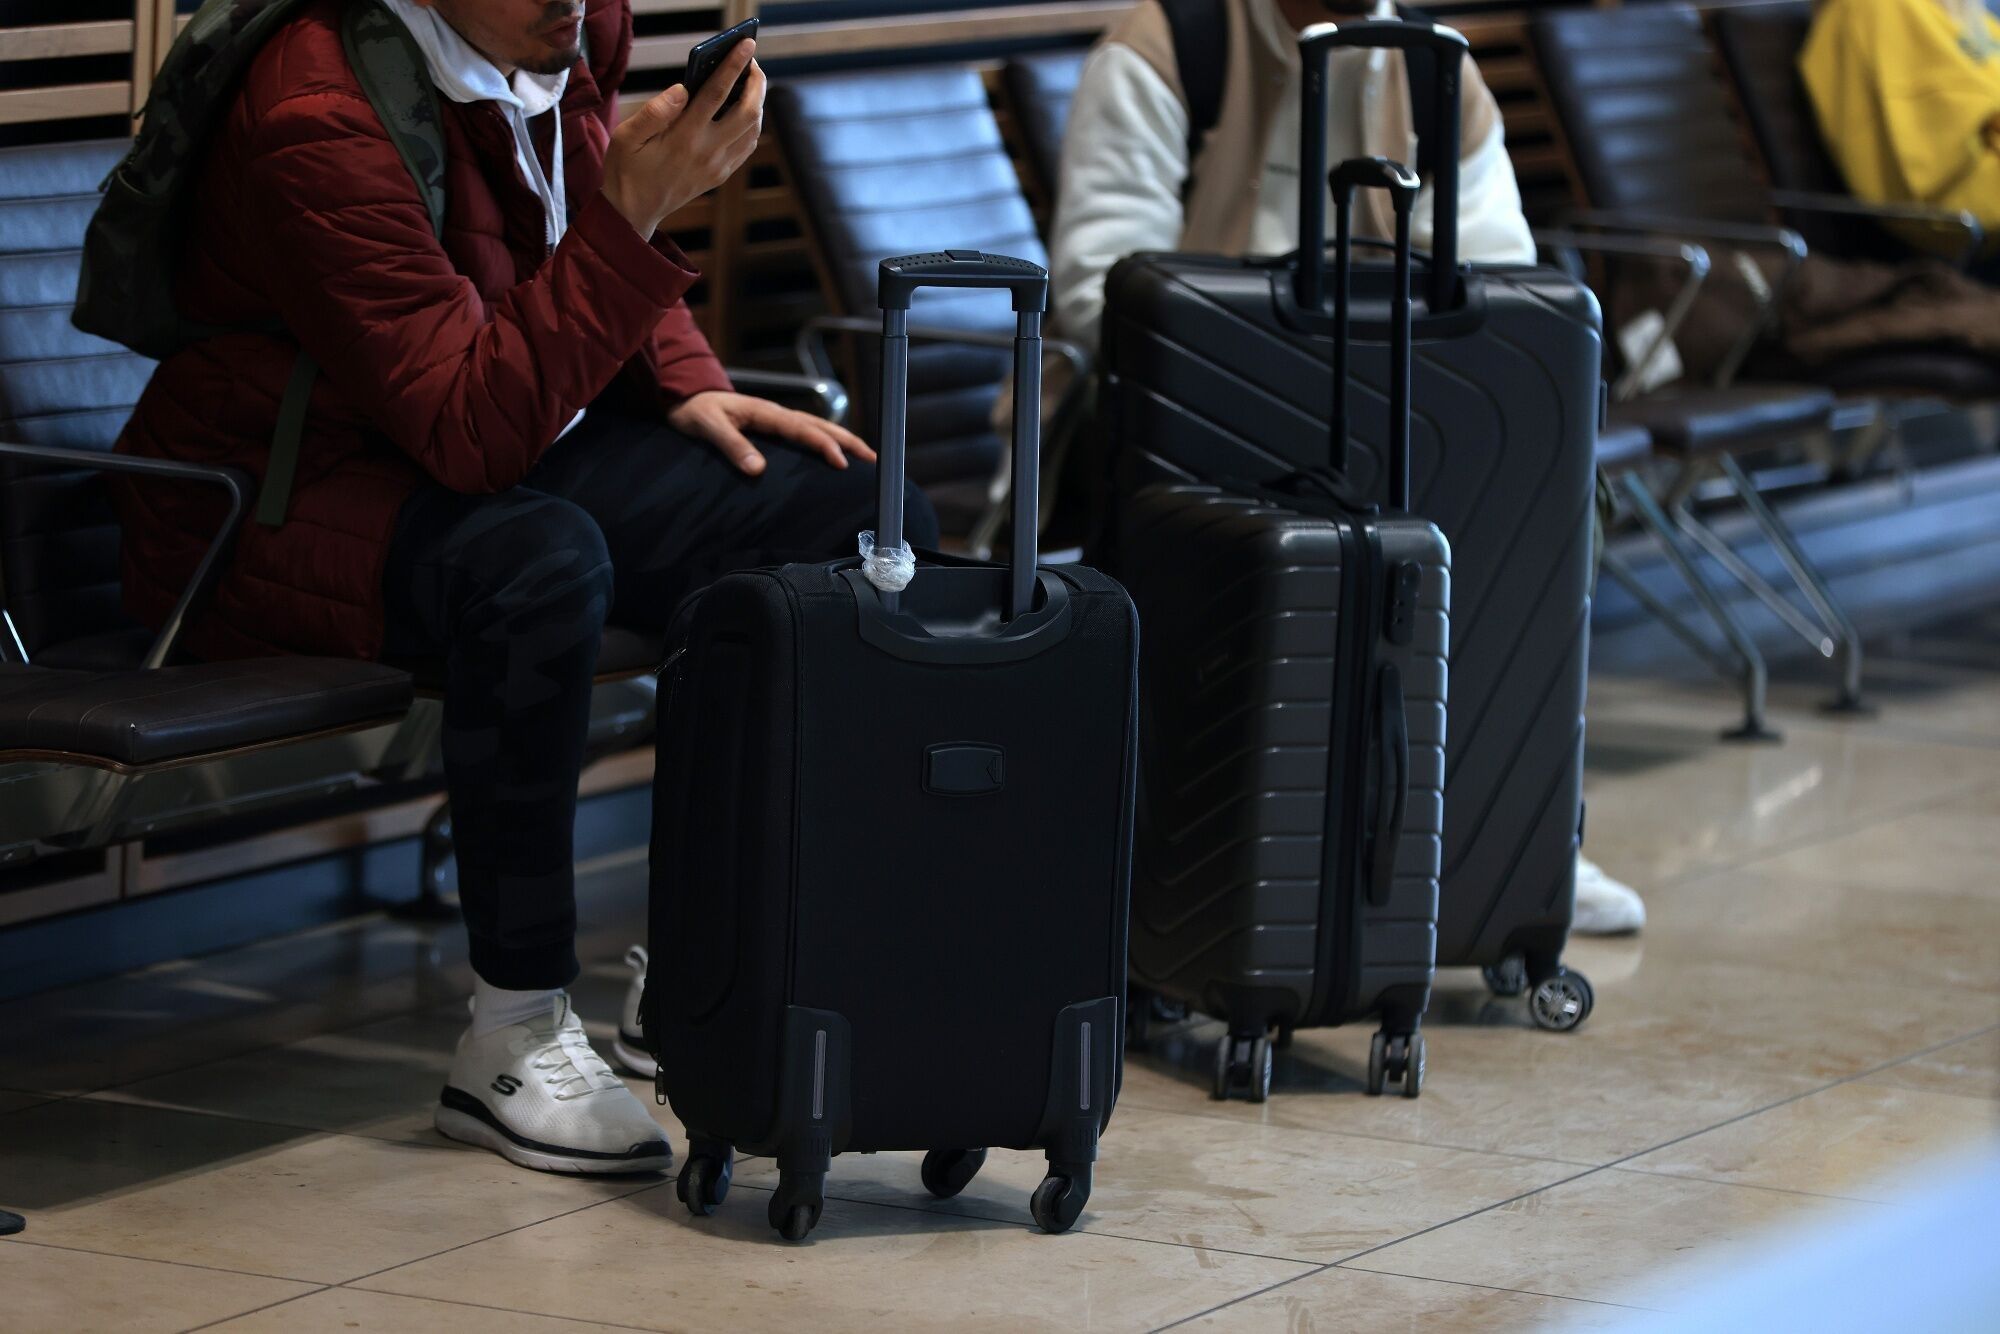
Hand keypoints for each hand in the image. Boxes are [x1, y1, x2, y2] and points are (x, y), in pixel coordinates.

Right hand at [601, 41, 765, 239]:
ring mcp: (718, 166)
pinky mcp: (720, 175)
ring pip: (753, 130)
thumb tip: (682, 89)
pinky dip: (752, 125)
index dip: (734, 65)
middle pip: (748, 112)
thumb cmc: (626, 169)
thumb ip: (655, 111)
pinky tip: (744, 111)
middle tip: (752, 63)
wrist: (634, 211)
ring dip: (757, 103)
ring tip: (750, 82)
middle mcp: (707, 152)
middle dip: (756, 83)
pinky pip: (747, 146)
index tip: (747, 45)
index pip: (717, 94)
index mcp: (684, 137)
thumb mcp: (627, 136)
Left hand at [668, 391, 876, 475]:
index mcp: (765, 412)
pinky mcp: (773, 425)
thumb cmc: (695, 411)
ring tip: (865, 456)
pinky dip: (826, 439)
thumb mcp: (708, 427)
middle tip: (872, 459)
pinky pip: (807, 431)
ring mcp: (777, 418)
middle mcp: (776, 413)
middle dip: (848, 441)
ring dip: (842, 439)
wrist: (685, 397)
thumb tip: (758, 470)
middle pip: (820, 425)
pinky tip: (835, 452)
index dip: (824, 445)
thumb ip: (732, 446)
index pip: (802, 429)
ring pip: (818, 426)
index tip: (841, 462)